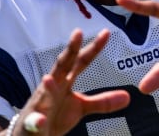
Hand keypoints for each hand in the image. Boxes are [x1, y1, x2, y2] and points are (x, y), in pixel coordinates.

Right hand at [12, 28, 129, 134]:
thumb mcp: (81, 108)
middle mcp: (51, 88)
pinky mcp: (31, 123)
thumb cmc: (55, 116)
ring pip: (44, 92)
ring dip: (48, 86)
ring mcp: (40, 104)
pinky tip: (41, 120)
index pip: (81, 62)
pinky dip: (37, 120)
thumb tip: (128, 96)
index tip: (106, 32)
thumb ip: (102, 101)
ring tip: (49, 79)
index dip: (93, 48)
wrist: (30, 134)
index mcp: (65, 82)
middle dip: (69, 50)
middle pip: (61, 66)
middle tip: (77, 33)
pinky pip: (34, 122)